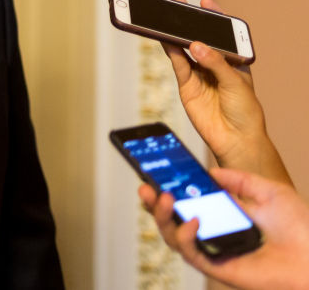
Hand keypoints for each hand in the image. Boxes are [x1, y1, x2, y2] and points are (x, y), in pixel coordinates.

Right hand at [140, 167, 308, 289]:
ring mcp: (213, 250)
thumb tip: (211, 171)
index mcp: (222, 214)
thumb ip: (240, 179)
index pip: (186, 201)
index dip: (166, 187)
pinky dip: (184, 236)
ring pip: (173, 237)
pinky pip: (191, 253)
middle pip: (171, 219)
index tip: (153, 172)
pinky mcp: (218, 267)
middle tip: (144, 186)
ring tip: (163, 198)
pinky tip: (191, 220)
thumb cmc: (301, 228)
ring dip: (161, 217)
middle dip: (152, 203)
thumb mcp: (269, 191)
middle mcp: (213, 232)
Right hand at [161, 0, 290, 183]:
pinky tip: (166, 39)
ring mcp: (199, 74)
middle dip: (190, 22)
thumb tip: (196, 45)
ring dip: (176, 34)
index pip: (223, 35)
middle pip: (200, 39)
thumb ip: (215, 62)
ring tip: (166, 19)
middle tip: (178, 5)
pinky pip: (177, 64)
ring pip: (185, 49)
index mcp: (234, 61)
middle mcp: (215, 65)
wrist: (236, 139)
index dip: (214, 18)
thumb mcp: (236, 82)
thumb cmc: (246, 112)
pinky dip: (171, 51)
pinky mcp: (186, 85)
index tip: (205, 2)